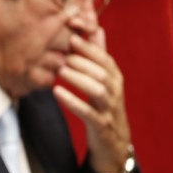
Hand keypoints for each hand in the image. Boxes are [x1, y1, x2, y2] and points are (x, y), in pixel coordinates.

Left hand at [53, 25, 132, 172]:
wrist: (113, 143)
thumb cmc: (104, 107)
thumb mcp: (104, 81)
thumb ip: (100, 56)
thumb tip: (97, 30)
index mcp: (115, 78)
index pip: (104, 58)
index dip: (89, 46)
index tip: (72, 35)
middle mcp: (115, 91)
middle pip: (102, 72)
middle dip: (82, 61)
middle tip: (61, 55)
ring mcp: (109, 109)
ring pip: (98, 90)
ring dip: (78, 79)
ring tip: (60, 71)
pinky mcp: (101, 125)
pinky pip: (87, 113)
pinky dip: (72, 102)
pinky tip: (57, 93)